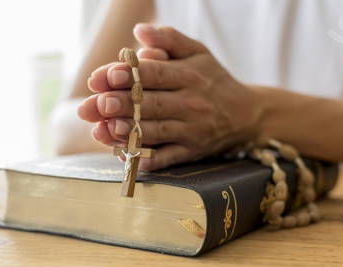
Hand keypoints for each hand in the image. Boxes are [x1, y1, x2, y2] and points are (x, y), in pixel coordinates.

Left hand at [78, 24, 263, 170]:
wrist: (246, 114)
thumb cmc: (213, 80)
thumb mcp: (198, 52)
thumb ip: (169, 38)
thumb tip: (139, 30)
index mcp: (189, 75)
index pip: (154, 74)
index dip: (129, 75)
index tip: (104, 76)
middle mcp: (191, 103)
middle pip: (151, 104)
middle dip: (122, 104)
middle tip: (97, 104)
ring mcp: (191, 131)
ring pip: (156, 131)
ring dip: (129, 131)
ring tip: (105, 128)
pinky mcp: (190, 152)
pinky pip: (167, 158)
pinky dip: (148, 160)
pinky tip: (126, 157)